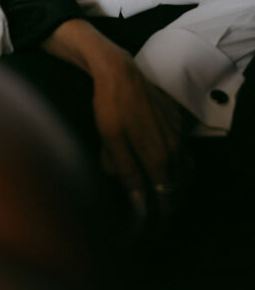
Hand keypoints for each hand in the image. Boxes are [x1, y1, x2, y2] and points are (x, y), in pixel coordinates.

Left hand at [44, 19, 190, 209]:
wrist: (119, 71)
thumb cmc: (111, 107)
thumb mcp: (112, 142)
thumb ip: (127, 174)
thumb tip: (140, 204)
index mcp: (159, 156)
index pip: (169, 197)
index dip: (161, 214)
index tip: (150, 222)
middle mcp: (174, 147)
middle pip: (178, 184)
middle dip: (167, 200)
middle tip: (151, 207)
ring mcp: (177, 132)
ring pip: (181, 167)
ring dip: (172, 180)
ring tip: (154, 186)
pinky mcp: (176, 119)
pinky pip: (179, 148)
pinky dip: (173, 160)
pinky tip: (158, 159)